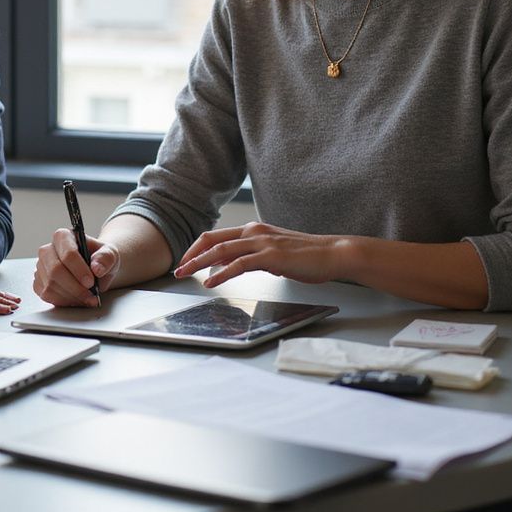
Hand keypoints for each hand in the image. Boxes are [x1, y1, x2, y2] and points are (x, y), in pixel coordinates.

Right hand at [33, 229, 120, 306]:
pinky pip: (47, 295)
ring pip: (50, 285)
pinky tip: (77, 299)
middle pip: (55, 271)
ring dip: (72, 297)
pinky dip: (64, 301)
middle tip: (91, 295)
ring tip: (88, 299)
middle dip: (75, 287)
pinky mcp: (39, 283)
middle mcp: (47, 250)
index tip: (90, 282)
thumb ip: (105, 258)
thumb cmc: (99, 258)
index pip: (67, 253)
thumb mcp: (109, 254)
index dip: (79, 270)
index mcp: (63, 236)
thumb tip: (97, 268)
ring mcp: (41, 267)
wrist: (94, 268)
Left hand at [173, 222, 350, 287]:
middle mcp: (254, 232)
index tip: (186, 261)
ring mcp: (262, 243)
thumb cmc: (306, 256)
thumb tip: (230, 265)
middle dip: (191, 255)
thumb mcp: (272, 253)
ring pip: (221, 251)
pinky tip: (211, 282)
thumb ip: (252, 255)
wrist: (332, 253)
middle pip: (212, 240)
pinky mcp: (271, 256)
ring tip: (186, 274)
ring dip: (200, 264)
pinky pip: (239, 265)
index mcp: (253, 229)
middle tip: (178, 269)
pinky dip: (222, 273)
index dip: (197, 248)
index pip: (216, 236)